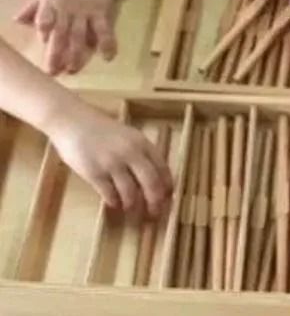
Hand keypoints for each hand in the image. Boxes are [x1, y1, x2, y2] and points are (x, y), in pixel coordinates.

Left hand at [15, 0, 116, 73]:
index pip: (44, 20)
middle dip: (56, 54)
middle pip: (60, 33)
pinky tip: (108, 56)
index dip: (44, 32)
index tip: (45, 43)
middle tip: (53, 71)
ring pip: (79, 35)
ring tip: (73, 69)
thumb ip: (32, 8)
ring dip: (76, 54)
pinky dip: (106, 43)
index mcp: (51, 4)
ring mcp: (84, 12)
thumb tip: (16, 21)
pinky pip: (103, 30)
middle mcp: (66, 10)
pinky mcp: (100, 13)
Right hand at [45, 99, 172, 216]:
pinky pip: (110, 195)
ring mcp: (112, 164)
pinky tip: (114, 203)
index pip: (162, 168)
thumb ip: (141, 152)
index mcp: (142, 142)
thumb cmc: (102, 130)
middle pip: (151, 183)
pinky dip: (114, 202)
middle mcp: (131, 153)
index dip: (167, 186)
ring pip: (130, 193)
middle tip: (154, 213)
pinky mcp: (94, 173)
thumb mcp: (128, 136)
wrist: (73, 122)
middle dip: (155, 201)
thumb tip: (154, 177)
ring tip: (130, 209)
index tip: (168, 198)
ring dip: (132, 205)